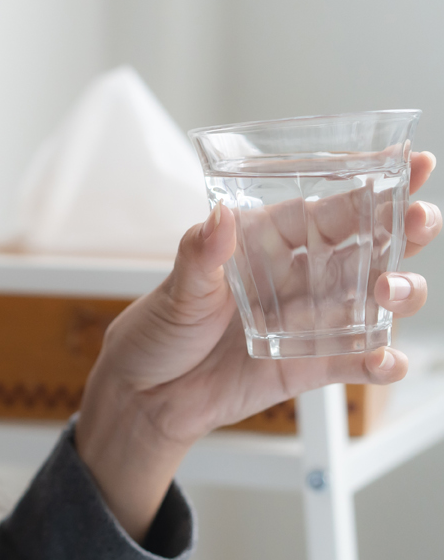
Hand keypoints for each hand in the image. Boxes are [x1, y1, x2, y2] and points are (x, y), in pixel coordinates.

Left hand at [77, 151, 440, 539]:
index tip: (412, 163)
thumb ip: (201, 255)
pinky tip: (385, 360)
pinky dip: (379, 361)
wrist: (144, 396)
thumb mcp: (176, 291)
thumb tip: (218, 218)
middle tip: (421, 220)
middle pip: (368, 247)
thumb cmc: (157, 333)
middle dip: (404, 229)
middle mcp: (298, 277)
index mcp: (268, 243)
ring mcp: (310, 322)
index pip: (328, 209)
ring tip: (388, 290)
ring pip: (374, 299)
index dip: (371, 187)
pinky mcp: (310, 366)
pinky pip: (357, 361)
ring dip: (399, 290)